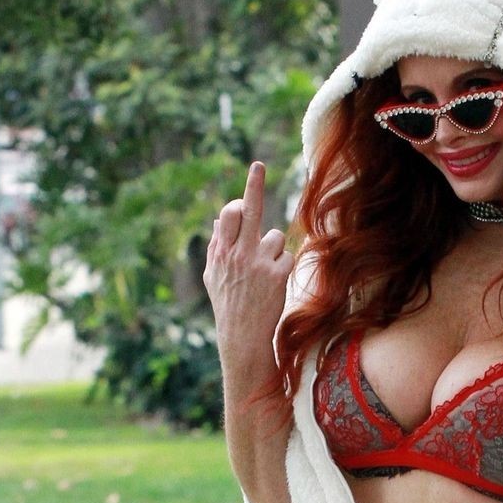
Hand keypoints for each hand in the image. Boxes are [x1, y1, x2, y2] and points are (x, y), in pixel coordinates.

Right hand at [203, 161, 292, 382]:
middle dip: (254, 186)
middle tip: (258, 166)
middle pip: (248, 210)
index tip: (250, 181)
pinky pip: (288, 257)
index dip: (239, 201)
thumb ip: (217, 247)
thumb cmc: (229, 306)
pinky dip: (285, 268)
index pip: (229, 214)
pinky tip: (275, 285)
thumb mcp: (214, 277)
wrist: (242, 337)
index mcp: (221, 251)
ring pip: (277, 237)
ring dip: (276, 251)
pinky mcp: (276, 275)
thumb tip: (218, 219)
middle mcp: (237, 253)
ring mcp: (257, 263)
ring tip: (266, 273)